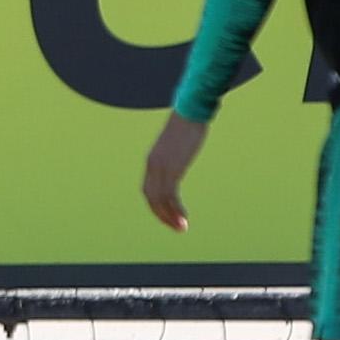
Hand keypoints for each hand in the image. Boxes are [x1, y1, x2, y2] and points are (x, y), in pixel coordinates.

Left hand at [140, 113, 209, 232]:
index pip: (148, 190)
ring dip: (170, 217)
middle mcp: (152, 165)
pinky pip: (170, 196)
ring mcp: (161, 168)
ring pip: (160, 200)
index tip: (168, 215)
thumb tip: (182, 152)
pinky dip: (176, 210)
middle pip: (151, 198)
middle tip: (176, 227)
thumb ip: (176, 153)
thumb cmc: (188, 123)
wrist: (190, 111)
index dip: (156, 205)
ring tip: (182, 227)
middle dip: (162, 215)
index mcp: (152, 160)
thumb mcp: (177, 143)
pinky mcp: (172, 169)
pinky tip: (184, 218)